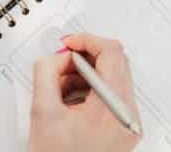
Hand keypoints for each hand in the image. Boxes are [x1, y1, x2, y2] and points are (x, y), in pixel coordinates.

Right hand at [29, 33, 141, 151]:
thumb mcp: (42, 112)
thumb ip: (46, 72)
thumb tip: (57, 56)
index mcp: (113, 109)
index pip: (111, 54)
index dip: (87, 41)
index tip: (69, 44)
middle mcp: (128, 116)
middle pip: (115, 64)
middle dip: (84, 59)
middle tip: (61, 64)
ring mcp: (128, 124)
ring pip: (112, 79)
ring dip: (85, 76)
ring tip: (60, 89)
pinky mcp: (123, 129)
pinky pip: (110, 96)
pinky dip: (90, 91)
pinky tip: (69, 102)